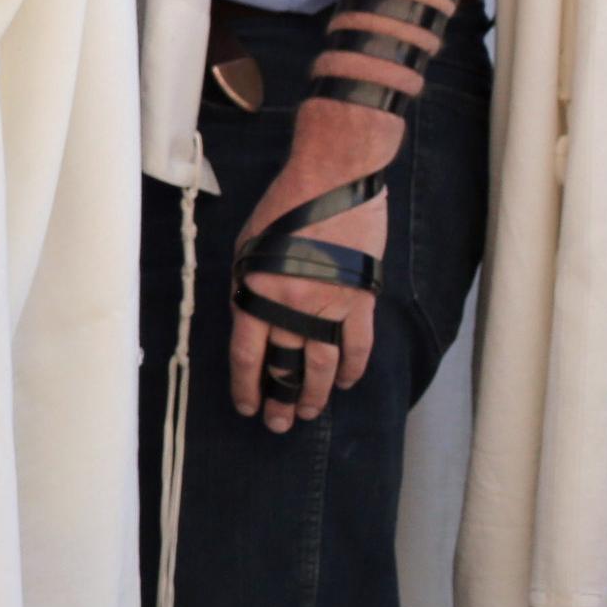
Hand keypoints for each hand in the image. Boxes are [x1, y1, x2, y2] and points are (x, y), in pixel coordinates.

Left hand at [224, 99, 401, 430]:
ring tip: (307, 413)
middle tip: (279, 424)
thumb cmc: (283, 208)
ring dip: (313, 394)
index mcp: (256, 292)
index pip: (247, 354)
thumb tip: (253, 323)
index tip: (247, 406)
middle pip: (284, 366)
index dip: (247, 385)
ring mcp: (329, 305)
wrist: (333, 182)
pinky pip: (357, 346)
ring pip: (321, 365)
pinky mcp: (360, 299)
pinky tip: (342, 383)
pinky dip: (351, 369)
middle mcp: (291, 305)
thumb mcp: (247, 248)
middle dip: (280, 398)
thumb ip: (249, 288)